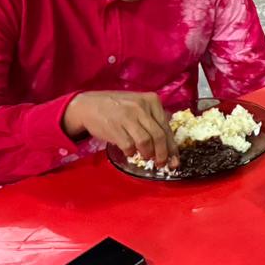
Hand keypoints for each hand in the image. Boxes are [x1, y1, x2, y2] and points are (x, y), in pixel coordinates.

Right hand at [62, 91, 178, 166]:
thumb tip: (169, 143)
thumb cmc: (118, 107)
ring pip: (146, 142)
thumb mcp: (139, 105)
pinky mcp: (115, 127)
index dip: (172, 147)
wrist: (89, 105)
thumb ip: (153, 119)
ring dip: (148, 154)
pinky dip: (131, 152)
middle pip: (159, 136)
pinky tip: (130, 152)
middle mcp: (142, 107)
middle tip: (161, 164)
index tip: (174, 160)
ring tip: (146, 157)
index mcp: (152, 100)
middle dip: (163, 154)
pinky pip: (129, 146)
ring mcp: (128, 117)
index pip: (167, 127)